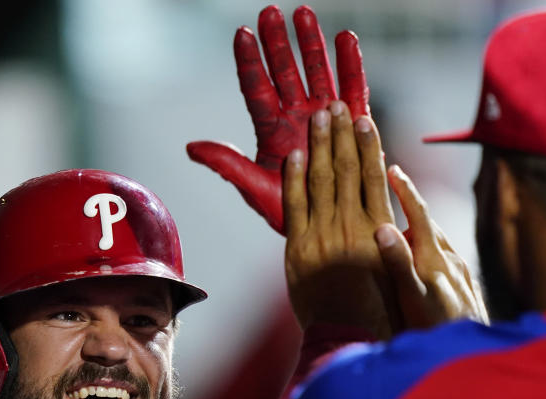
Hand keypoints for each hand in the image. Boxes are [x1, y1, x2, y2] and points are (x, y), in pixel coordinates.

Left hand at [187, 5, 369, 233]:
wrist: (329, 230)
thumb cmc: (291, 213)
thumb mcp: (256, 189)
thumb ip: (228, 165)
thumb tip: (191, 148)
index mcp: (272, 131)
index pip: (257, 89)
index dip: (249, 63)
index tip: (242, 34)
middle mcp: (297, 117)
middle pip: (285, 73)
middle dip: (278, 43)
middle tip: (270, 12)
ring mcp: (326, 117)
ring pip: (316, 73)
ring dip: (311, 44)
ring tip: (303, 14)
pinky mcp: (354, 122)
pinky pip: (353, 89)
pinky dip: (350, 65)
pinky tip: (346, 38)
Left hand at [283, 100, 395, 336]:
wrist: (344, 338)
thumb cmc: (376, 310)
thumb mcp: (393, 271)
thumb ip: (388, 239)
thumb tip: (387, 216)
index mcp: (378, 230)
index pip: (374, 177)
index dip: (369, 144)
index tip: (365, 118)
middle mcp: (352, 227)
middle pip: (348, 170)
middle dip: (343, 134)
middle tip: (338, 104)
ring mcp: (323, 236)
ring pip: (322, 180)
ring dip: (320, 145)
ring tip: (319, 116)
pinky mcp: (298, 249)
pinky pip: (294, 206)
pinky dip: (294, 179)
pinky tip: (295, 155)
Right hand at [375, 167, 488, 328]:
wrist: (473, 357)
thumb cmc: (437, 331)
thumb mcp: (413, 297)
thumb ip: (399, 262)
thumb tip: (384, 227)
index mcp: (435, 258)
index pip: (419, 213)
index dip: (405, 189)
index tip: (393, 167)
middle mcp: (451, 261)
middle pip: (430, 226)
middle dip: (412, 208)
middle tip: (393, 193)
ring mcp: (461, 275)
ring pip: (439, 244)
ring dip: (421, 233)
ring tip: (404, 229)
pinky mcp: (466, 289)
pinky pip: (446, 261)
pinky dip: (431, 254)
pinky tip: (426, 265)